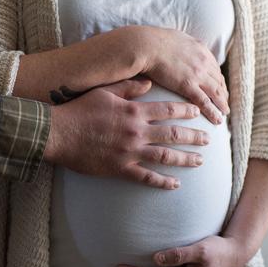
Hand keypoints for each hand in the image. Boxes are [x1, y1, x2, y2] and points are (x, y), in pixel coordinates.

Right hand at [43, 78, 208, 189]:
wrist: (58, 134)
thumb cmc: (79, 110)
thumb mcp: (105, 90)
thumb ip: (129, 86)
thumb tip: (149, 82)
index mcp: (134, 111)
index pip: (168, 110)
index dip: (187, 111)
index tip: (199, 112)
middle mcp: (136, 132)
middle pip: (173, 135)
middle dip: (194, 137)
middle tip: (208, 140)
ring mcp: (130, 152)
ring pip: (165, 157)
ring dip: (185, 159)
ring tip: (199, 161)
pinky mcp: (120, 169)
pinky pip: (146, 178)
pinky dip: (162, 182)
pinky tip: (175, 184)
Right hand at [128, 26, 229, 123]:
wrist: (146, 45)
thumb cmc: (153, 41)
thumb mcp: (175, 38)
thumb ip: (182, 46)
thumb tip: (179, 50)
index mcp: (200, 49)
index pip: (214, 68)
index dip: (218, 80)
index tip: (220, 89)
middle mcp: (203, 61)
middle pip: (218, 80)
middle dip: (223, 93)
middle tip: (224, 104)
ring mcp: (197, 73)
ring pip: (216, 92)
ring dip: (222, 104)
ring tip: (224, 114)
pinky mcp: (188, 85)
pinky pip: (205, 101)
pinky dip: (213, 111)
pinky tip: (217, 120)